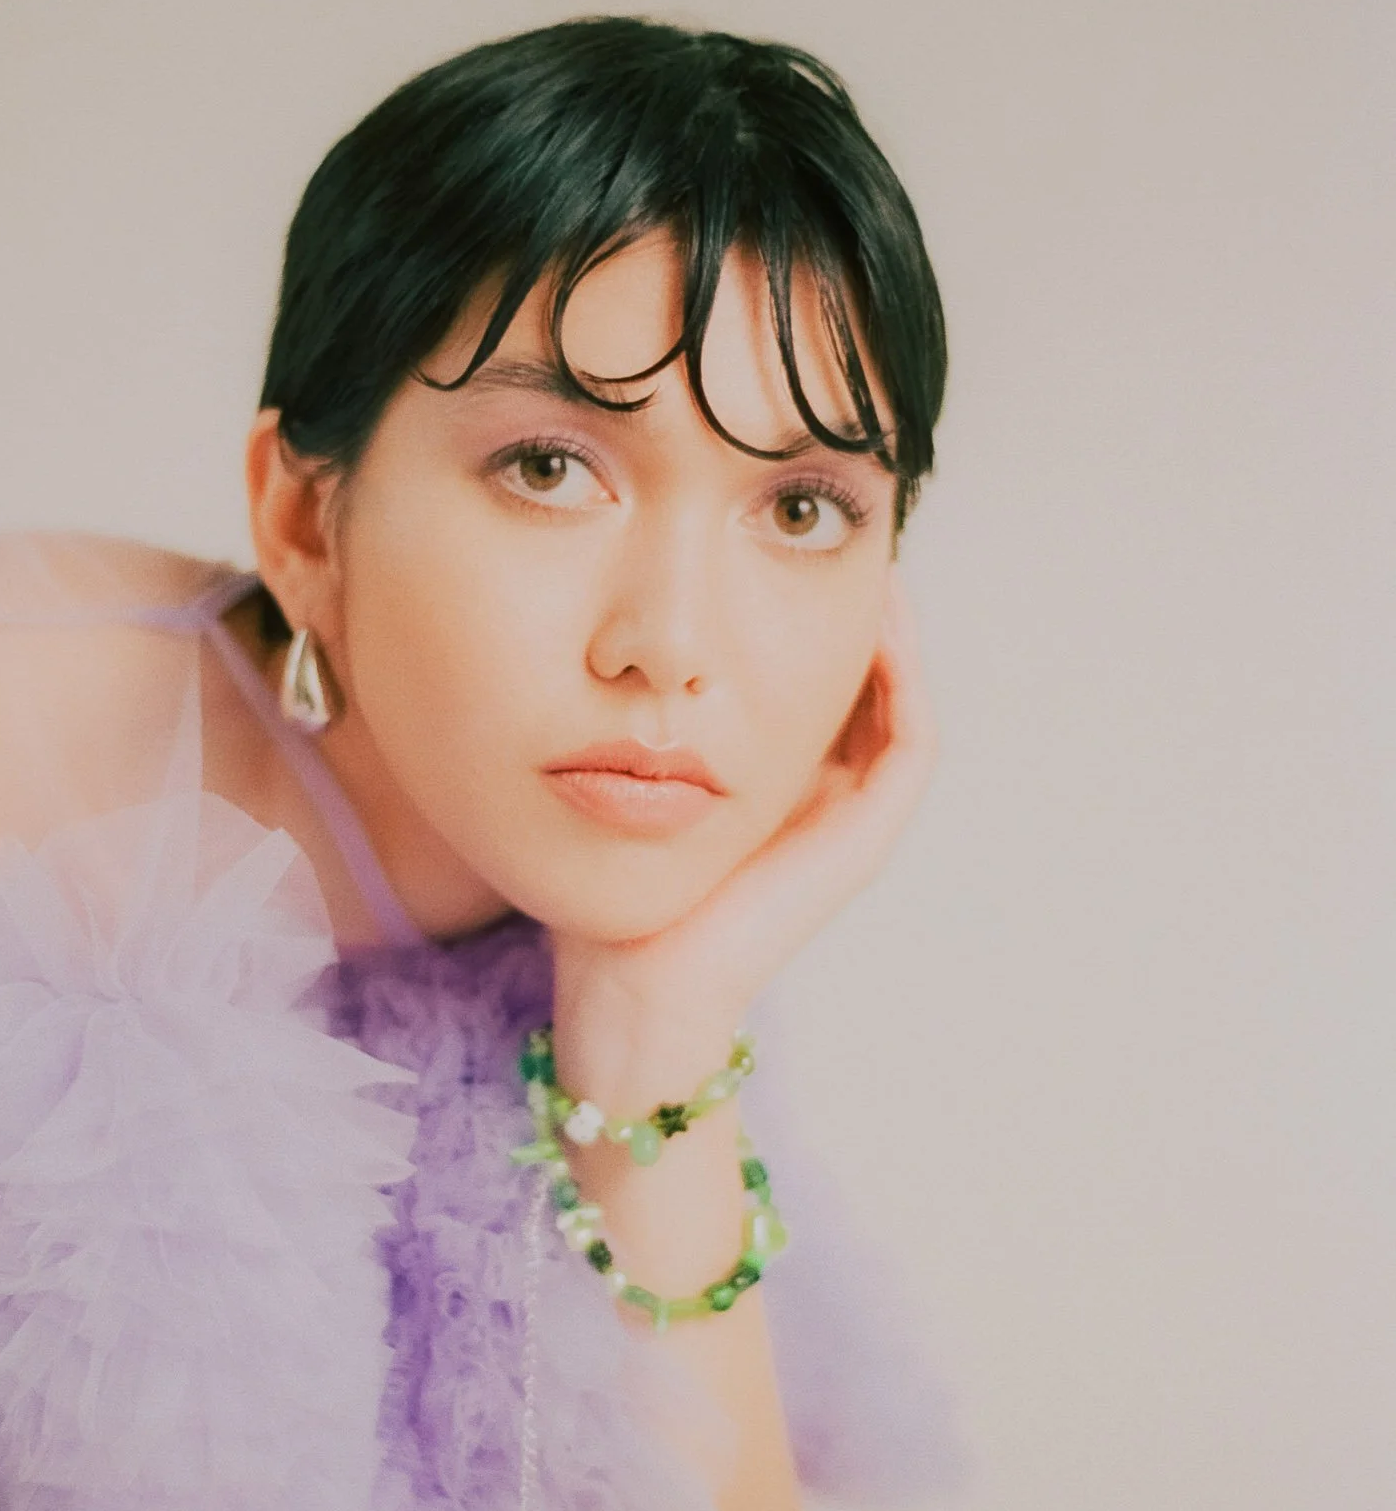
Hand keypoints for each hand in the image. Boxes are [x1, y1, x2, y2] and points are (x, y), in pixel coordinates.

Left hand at [550, 570, 937, 1062]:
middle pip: (859, 676)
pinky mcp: (863, 839)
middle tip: (830, 526)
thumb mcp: (616, 778)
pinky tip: (874, 615)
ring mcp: (849, 818)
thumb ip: (627, 722)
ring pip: (897, 698)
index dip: (800, 602)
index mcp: (768, 780)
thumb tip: (601, 638)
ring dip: (889, 624)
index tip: (774, 537)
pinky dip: (902, 676)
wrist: (628, 984)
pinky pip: (909, 741)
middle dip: (848, 599)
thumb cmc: (607, 888)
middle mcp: (820, 794)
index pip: (803, 673)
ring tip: (867, 550)